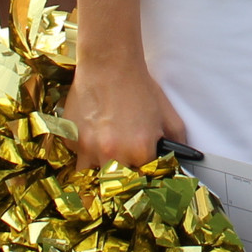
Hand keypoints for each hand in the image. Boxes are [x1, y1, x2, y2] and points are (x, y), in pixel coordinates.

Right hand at [63, 54, 185, 172]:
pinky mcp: (71, 140)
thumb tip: (180, 163)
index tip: (143, 177)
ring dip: (99, 170)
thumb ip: (178, 142)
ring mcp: (88, 149)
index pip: (145, 181)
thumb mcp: (167, 115)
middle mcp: (113, 154)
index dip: (145, 178)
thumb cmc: (138, 88)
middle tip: (125, 167)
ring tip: (106, 156)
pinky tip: (93, 135)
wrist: (108, 65)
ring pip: (91, 177)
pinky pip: (77, 156)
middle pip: (116, 186)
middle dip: (122, 178)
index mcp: (140, 150)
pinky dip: (85, 152)